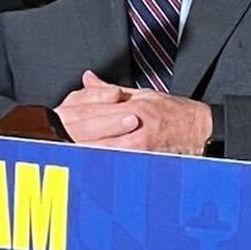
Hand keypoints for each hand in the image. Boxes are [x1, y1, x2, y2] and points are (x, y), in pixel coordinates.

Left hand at [53, 71, 211, 154]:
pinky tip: (84, 170)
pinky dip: (98, 167)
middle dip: (69, 141)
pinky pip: (114, 166)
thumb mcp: (142, 94)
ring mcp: (139, 148)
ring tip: (60, 159)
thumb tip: (88, 79)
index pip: (91, 114)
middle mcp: (133, 128)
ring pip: (99, 154)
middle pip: (91, 136)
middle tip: (49, 145)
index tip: (55, 125)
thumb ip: (110, 90)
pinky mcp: (143, 162)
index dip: (70, 121)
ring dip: (79, 155)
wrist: (201, 130)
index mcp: (130, 108)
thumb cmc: (174, 113)